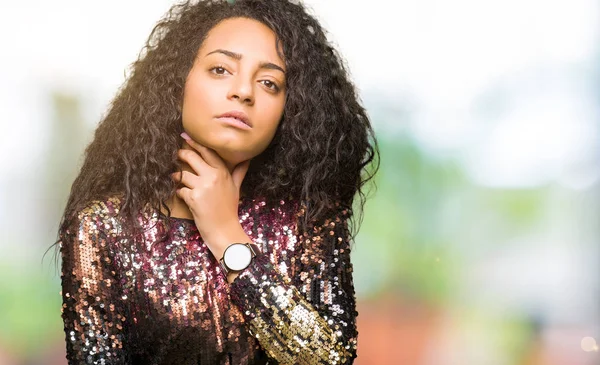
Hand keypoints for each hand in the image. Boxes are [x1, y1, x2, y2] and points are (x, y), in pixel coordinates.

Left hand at [171, 133, 251, 259]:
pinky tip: (182, 195)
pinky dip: (179, 192)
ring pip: (183, 174)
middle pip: (192, 158)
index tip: (186, 137)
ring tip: (174, 177)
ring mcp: (203, 186)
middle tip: (176, 154)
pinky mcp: (193, 197)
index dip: (195, 144)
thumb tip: (247, 159)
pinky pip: (180, 190)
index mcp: (223, 172)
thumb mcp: (236, 188)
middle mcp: (213, 176)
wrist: (224, 230)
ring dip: (177, 176)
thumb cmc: (229, 209)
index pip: (208, 152)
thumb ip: (239, 172)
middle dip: (182, 154)